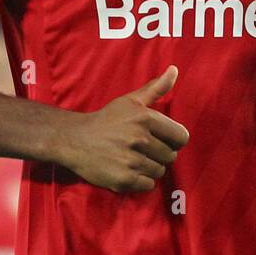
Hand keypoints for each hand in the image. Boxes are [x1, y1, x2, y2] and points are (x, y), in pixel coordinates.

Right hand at [56, 66, 189, 192]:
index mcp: (145, 118)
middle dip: (159, 154)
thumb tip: (175, 69)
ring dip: (149, 168)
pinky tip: (128, 170)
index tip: (161, 139)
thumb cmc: (106, 120)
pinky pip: (148, 185)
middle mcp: (140, 139)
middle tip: (141, 149)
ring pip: (159, 171)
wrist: (74, 140)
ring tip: (133, 159)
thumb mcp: (130, 101)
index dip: (173, 140)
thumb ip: (156, 88)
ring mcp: (132, 160)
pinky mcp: (124, 179)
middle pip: (170, 156)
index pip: (181, 137)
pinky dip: (140, 181)